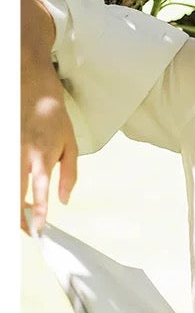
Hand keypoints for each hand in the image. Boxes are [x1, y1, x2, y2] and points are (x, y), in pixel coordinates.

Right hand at [21, 62, 77, 233]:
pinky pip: (4, 172)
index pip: (40, 193)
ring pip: (5, 186)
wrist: (31, 82)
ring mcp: (8, 149)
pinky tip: (17, 194)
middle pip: (14, 195)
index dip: (38, 214)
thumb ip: (69, 174)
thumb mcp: (70, 144)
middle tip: (27, 229)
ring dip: (12, 204)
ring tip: (21, 215)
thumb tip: (65, 200)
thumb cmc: (53, 114)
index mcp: (42, 156)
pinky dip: (9, 187)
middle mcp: (21, 155)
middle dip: (18, 217)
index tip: (39, 230)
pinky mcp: (2, 145)